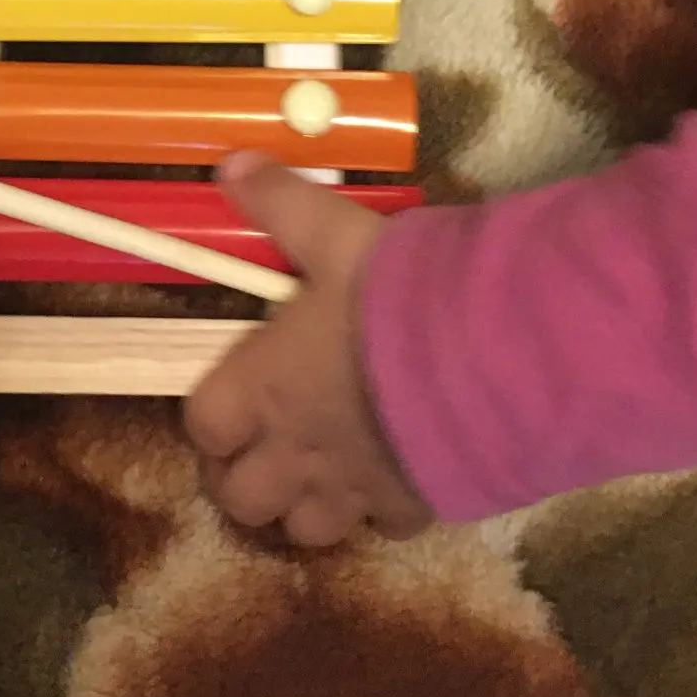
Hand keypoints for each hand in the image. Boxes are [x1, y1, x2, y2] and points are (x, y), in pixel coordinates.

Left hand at [185, 153, 432, 548]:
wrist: (491, 358)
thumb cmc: (396, 294)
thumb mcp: (335, 232)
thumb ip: (280, 202)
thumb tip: (228, 165)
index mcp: (264, 386)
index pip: (204, 427)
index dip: (211, 419)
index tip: (231, 400)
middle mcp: (295, 450)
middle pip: (240, 499)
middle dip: (247, 478)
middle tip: (270, 443)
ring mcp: (351, 488)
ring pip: (302, 530)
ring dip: (304, 505)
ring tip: (323, 469)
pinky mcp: (409, 508)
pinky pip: (380, 529)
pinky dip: (378, 512)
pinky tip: (394, 476)